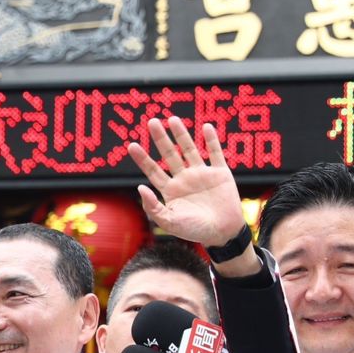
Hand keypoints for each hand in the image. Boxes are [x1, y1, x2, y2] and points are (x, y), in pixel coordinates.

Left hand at [126, 117, 244, 246]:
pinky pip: (215, 153)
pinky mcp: (220, 173)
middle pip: (170, 154)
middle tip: (152, 122)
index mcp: (170, 190)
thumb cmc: (194, 231)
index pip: (153, 170)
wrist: (222, 233)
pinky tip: (206, 127)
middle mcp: (184, 179)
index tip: (131, 145)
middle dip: (161, 139)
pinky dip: (211, 140)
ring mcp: (202, 174)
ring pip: (190, 149)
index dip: (143, 158)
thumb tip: (140, 187)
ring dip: (182, 134)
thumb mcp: (169, 222)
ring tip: (173, 119)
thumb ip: (153, 207)